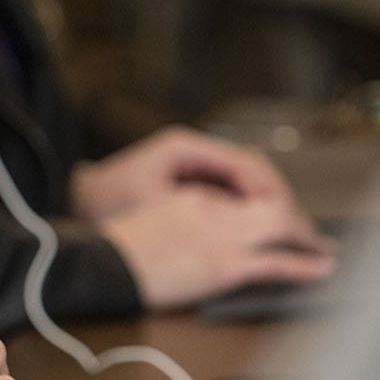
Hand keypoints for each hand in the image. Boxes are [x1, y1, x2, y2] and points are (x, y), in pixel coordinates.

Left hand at [70, 126, 294, 221]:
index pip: (246, 164)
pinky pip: (232, 192)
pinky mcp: (191, 181)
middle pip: (253, 170)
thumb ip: (198, 209)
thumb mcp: (153, 206)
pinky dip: (250, 210)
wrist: (77, 201)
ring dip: (268, 205)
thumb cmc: (107, 201)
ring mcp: (193, 164)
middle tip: (303, 229)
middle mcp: (193, 150)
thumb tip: (243, 221)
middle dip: (280, 199)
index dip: (273, 193)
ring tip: (291, 233)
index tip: (291, 217)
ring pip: (246, 182)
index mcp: (186, 146)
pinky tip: (261, 232)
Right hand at [99, 187, 335, 309]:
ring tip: (324, 251)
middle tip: (313, 235)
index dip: (270, 207)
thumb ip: (186, 213)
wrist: (104, 265)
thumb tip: (211, 225)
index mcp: (195, 196)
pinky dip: (304, 265)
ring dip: (308, 238)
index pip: (245, 195)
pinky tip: (320, 269)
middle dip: (298, 218)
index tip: (280, 218)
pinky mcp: (223, 266)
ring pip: (281, 226)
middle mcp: (214, 210)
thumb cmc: (120, 248)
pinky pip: (275, 263)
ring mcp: (221, 237)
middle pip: (272, 203)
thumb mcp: (154, 215)